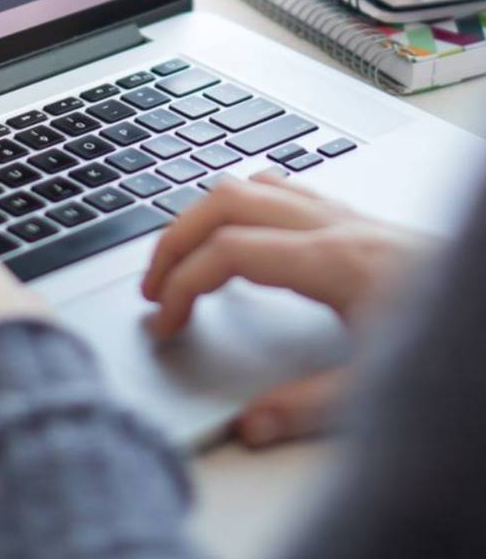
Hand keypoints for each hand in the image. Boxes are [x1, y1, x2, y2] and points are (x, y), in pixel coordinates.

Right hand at [140, 172, 427, 445]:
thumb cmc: (453, 341)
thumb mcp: (384, 387)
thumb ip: (311, 406)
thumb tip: (252, 423)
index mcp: (334, 260)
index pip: (227, 254)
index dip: (182, 284)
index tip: (168, 322)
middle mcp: (336, 226)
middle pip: (223, 202)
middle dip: (174, 240)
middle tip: (154, 285)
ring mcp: (347, 216)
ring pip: (249, 184)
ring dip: (203, 216)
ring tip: (182, 257)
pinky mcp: (359, 220)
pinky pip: (284, 188)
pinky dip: (245, 204)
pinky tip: (242, 232)